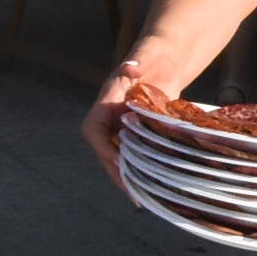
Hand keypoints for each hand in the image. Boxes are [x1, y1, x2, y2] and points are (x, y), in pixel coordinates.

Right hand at [82, 58, 165, 188]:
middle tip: (131, 192)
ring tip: (140, 197)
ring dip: (127, 177)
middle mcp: (108, 118)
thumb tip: (133, 67)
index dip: (102, 147)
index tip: (116, 161)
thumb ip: (136, 65)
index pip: (94, 129)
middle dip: (116, 171)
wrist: (163, 61)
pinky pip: (132, 155)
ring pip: (117, 157)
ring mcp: (120, 127)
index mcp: (105, 102)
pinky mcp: (135, 133)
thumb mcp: (144, 58)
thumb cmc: (151, 58)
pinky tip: (150, 187)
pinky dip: (138, 170)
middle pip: (105, 150)